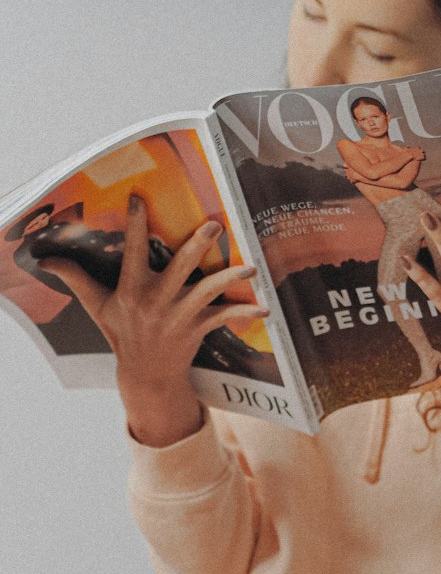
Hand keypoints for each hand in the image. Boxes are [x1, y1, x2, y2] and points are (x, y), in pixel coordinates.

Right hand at [37, 195, 268, 445]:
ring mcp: (179, 316)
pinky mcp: (197, 329)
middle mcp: (156, 301)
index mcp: (131, 291)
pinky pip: (224, 317)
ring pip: (208, 292)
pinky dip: (244, 312)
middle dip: (197, 245)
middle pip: (180, 267)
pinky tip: (263, 307)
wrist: (146, 375)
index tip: (138, 199)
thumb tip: (44, 260)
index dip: (134, 225)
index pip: (132, 252)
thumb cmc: (122, 334)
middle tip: (215, 224)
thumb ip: (77, 280)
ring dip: (230, 278)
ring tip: (251, 266)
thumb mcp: (97, 308)